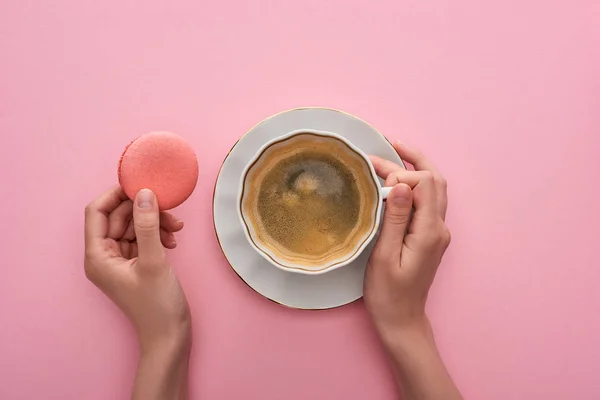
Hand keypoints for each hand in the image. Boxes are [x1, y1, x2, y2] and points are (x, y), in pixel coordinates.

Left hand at [84, 186, 190, 350]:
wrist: (170, 336)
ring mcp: (119, 260)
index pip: (96, 211)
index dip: (116, 195)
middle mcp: (103, 256)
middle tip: (168, 211)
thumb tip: (144, 193)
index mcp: (97, 256)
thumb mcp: (154, 260)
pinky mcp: (135, 263)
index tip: (140, 185)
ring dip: (154, 222)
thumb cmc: (157, 306)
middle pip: (118, 217)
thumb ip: (147, 225)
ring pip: (133, 226)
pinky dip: (157, 234)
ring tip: (176, 229)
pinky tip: (173, 240)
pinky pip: (142, 238)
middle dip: (143, 210)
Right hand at [365, 142, 460, 399]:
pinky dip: (413, 185)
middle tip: (385, 146)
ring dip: (415, 169)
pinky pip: (427, 201)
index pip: (425, 183)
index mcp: (429, 232)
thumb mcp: (384, 256)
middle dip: (411, 160)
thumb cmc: (388, 294)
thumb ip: (394, 218)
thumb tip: (399, 183)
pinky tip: (395, 181)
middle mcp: (440, 228)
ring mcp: (438, 232)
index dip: (401, 174)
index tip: (376, 181)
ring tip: (392, 153)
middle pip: (435, 180)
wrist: (402, 320)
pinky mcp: (430, 236)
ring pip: (435, 188)